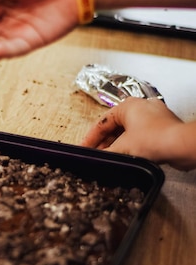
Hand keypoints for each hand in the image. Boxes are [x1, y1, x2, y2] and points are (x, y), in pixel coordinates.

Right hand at [81, 97, 195, 169]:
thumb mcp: (122, 148)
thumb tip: (96, 158)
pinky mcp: (163, 128)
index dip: (91, 138)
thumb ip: (106, 153)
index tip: (84, 148)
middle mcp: (140, 107)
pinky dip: (132, 146)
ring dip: (118, 145)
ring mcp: (153, 117)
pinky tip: (128, 156)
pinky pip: (141, 136)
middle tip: (97, 155)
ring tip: (110, 158)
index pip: (102, 122)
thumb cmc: (154, 139)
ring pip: (128, 132)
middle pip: (115, 126)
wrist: (181, 145)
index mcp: (127, 106)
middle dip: (105, 142)